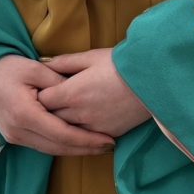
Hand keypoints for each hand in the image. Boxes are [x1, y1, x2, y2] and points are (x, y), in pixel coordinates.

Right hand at [0, 54, 115, 155]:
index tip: (109, 140)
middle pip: (59, 147)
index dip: (88, 140)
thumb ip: (59, 84)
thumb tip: (82, 97)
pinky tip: (77, 142)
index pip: (63, 135)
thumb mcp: (35, 69)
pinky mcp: (14, 137)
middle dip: (86, 148)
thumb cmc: (5, 67)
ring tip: (98, 146)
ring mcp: (14, 137)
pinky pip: (43, 146)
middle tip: (109, 145)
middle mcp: (19, 132)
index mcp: (25, 115)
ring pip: (51, 150)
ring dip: (75, 150)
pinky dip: (62, 146)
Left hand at [37, 48, 152, 138]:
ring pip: (67, 130)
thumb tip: (43, 63)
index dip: (41, 94)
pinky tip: (86, 120)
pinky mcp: (107, 134)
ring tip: (70, 111)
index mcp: (71, 92)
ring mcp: (93, 127)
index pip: (42, 100)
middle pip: (51, 118)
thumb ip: (64, 62)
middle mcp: (78, 113)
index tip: (44, 89)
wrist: (152, 80)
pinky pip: (86, 136)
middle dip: (49, 110)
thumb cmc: (120, 64)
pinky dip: (82, 130)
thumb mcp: (91, 57)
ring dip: (64, 123)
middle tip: (53, 102)